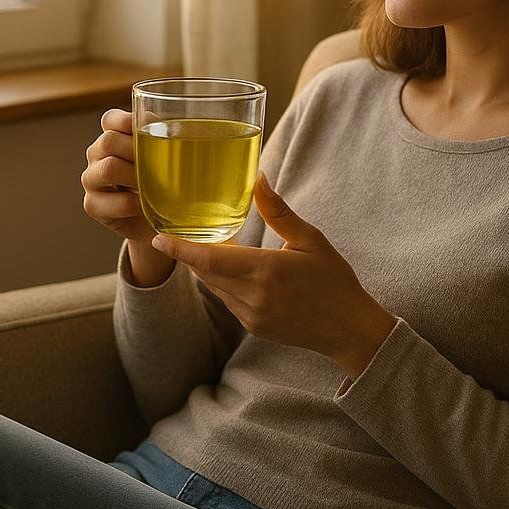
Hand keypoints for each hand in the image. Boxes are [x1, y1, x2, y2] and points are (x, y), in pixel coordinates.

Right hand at [81, 110, 155, 243]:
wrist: (155, 220)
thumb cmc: (161, 183)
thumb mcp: (164, 159)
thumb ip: (164, 142)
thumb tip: (180, 129)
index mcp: (112, 137)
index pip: (110, 119)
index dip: (128, 121)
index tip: (150, 129)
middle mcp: (97, 154)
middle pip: (109, 141)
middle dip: (137, 151)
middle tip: (159, 163)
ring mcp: (91, 179)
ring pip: (108, 168)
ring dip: (135, 177)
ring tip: (153, 186)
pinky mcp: (92, 204)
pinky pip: (108, 201)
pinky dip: (130, 204)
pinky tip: (143, 206)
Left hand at [149, 172, 397, 376]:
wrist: (350, 330)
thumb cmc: (334, 280)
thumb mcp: (310, 239)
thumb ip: (278, 211)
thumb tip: (258, 178)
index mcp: (266, 271)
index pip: (209, 261)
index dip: (180, 249)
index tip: (158, 236)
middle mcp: (253, 297)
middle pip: (205, 273)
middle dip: (192, 253)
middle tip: (181, 229)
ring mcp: (252, 316)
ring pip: (215, 287)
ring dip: (208, 268)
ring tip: (208, 245)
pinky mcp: (254, 327)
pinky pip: (228, 301)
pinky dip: (224, 283)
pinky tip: (234, 269)